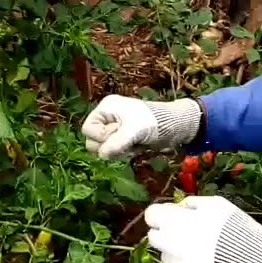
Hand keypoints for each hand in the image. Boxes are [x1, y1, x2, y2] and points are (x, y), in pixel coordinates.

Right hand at [81, 95, 200, 159]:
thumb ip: (116, 143)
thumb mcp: (134, 131)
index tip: (117, 134)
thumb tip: (102, 155)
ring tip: (134, 145)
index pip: (88, 129)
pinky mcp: (123, 139)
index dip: (101, 136)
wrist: (173, 126)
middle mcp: (107, 117)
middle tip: (128, 142)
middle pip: (93, 141)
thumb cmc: (153, 122)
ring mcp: (115, 129)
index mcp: (106, 108)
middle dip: (111, 146)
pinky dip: (125, 152)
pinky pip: (114, 152)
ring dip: (119, 151)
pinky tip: (137, 148)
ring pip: (104, 149)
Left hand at [144, 196, 261, 262]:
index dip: (162, 215)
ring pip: (167, 258)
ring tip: (202, 253)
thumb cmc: (232, 225)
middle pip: (154, 238)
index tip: (173, 216)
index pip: (151, 215)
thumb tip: (179, 208)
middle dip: (166, 234)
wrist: (250, 258)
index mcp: (173, 222)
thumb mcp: (214, 204)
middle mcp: (168, 245)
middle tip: (185, 234)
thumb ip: (191, 204)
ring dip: (177, 253)